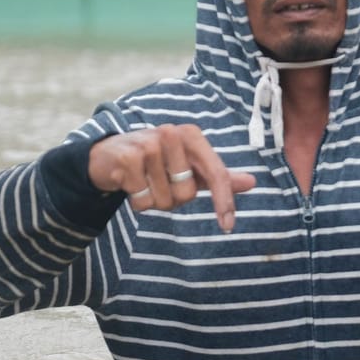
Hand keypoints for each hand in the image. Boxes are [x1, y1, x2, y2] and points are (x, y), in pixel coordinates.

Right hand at [88, 124, 256, 232]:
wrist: (108, 155)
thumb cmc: (156, 162)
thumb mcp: (189, 166)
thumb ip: (218, 176)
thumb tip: (252, 182)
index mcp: (191, 135)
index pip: (216, 174)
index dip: (223, 202)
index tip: (228, 226)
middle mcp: (171, 134)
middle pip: (187, 194)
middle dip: (173, 199)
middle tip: (159, 183)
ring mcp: (148, 145)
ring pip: (164, 200)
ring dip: (153, 200)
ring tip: (144, 181)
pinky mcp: (128, 158)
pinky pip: (143, 201)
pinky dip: (137, 201)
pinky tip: (129, 182)